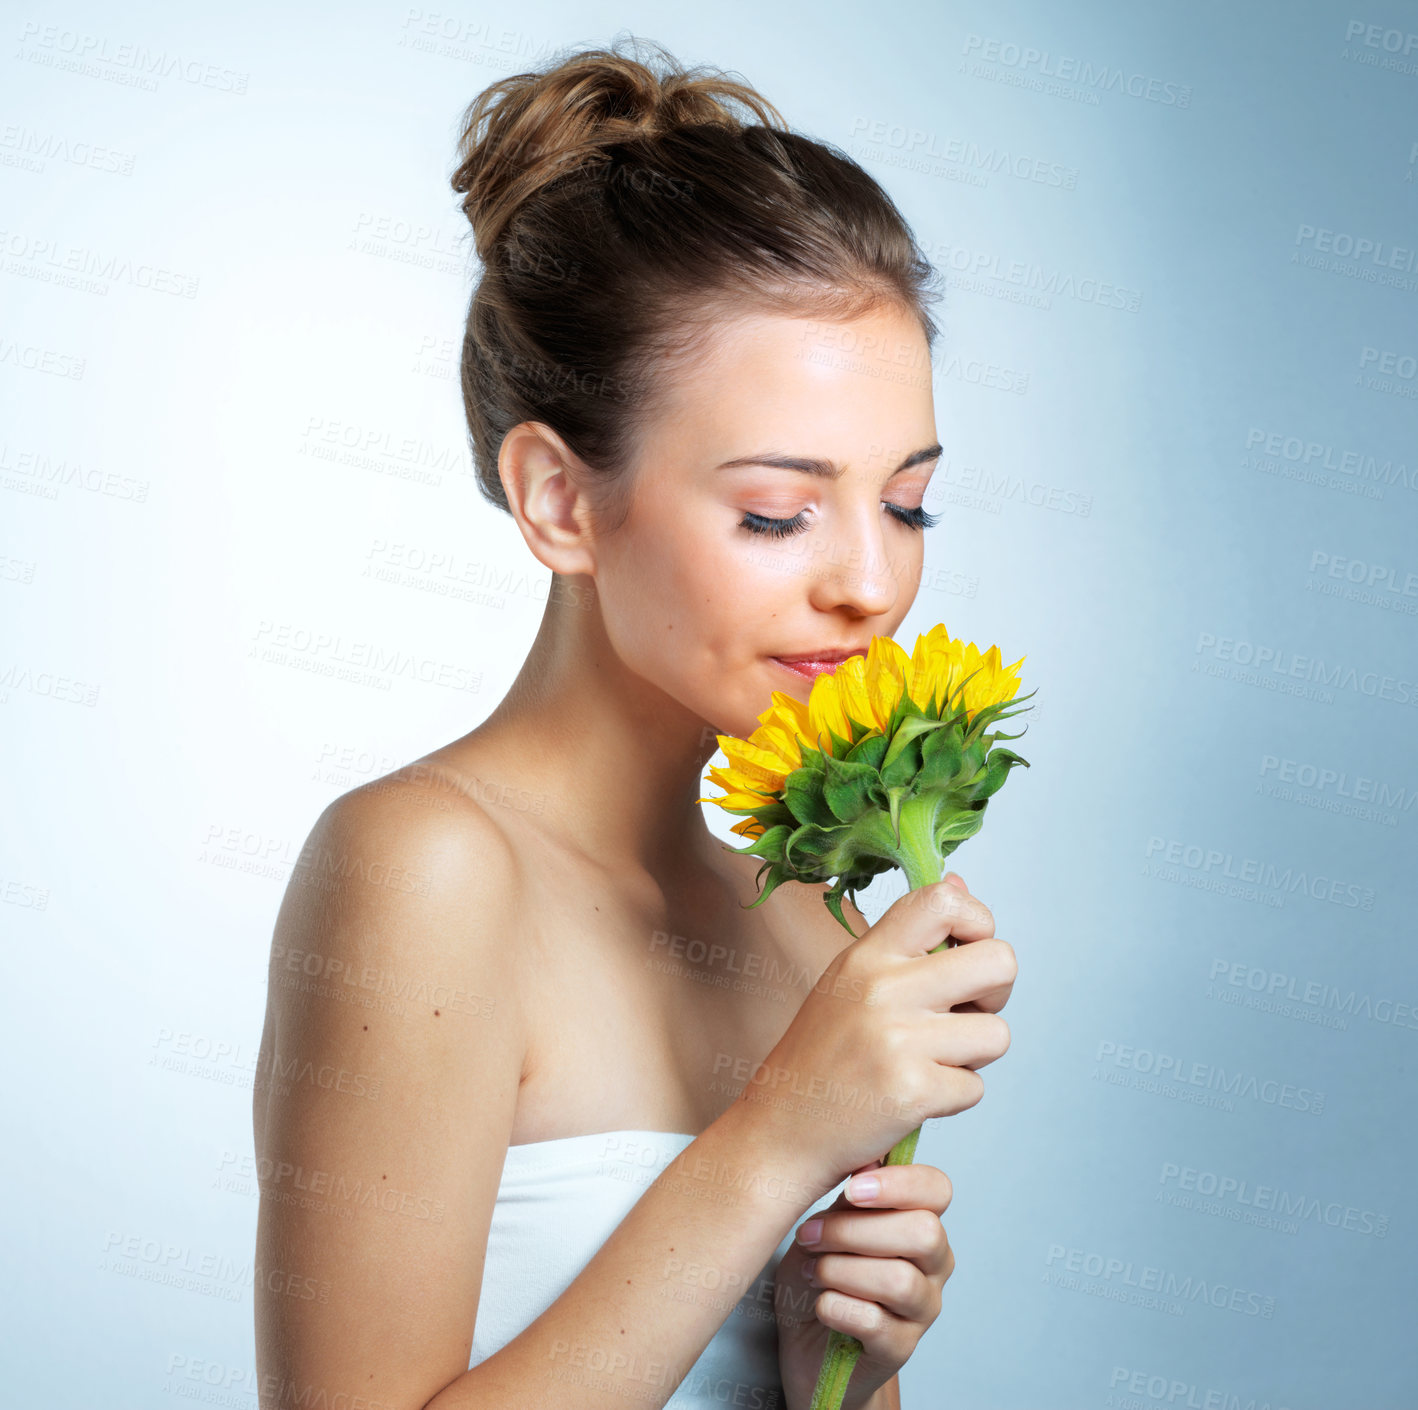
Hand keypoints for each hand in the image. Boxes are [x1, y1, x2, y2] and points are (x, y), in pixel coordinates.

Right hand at [735, 871, 1015, 1193]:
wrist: (780, 1132)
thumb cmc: (821, 1056)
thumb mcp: (852, 980)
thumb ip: (908, 937)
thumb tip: (960, 884)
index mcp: (867, 954)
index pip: (943, 900)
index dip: (977, 921)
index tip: (964, 952)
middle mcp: (883, 988)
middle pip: (999, 961)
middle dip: (996, 992)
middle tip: (964, 1013)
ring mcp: (897, 1039)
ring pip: (997, 1034)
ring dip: (972, 1055)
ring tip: (927, 1061)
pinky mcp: (911, 1090)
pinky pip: (975, 1086)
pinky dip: (952, 1097)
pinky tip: (911, 1096)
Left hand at [774, 1158, 954, 1409]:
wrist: (805, 1342)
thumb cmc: (819, 1272)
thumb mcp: (827, 1223)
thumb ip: (850, 1197)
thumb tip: (866, 1163)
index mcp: (920, 1220)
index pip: (938, 1189)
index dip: (899, 1184)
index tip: (851, 1190)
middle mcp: (934, 1264)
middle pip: (924, 1233)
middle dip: (855, 1231)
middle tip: (811, 1236)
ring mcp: (922, 1310)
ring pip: (899, 1280)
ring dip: (840, 1271)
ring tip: (813, 1272)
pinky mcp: (901, 1350)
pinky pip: (874, 1322)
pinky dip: (835, 1308)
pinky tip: (821, 1305)